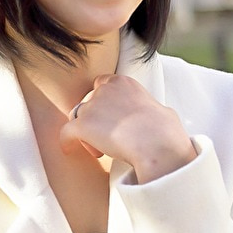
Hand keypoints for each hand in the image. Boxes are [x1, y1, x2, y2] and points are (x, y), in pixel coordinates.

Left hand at [60, 74, 196, 183]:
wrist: (157, 143)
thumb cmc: (165, 131)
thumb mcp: (163, 111)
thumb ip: (153, 110)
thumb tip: (163, 117)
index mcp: (124, 83)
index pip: (102, 84)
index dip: (103, 101)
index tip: (109, 116)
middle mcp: (104, 90)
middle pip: (89, 102)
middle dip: (95, 118)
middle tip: (107, 136)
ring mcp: (92, 106)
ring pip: (78, 118)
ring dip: (85, 132)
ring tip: (98, 148)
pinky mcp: (82, 125)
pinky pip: (66, 132)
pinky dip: (67, 141)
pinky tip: (69, 149)